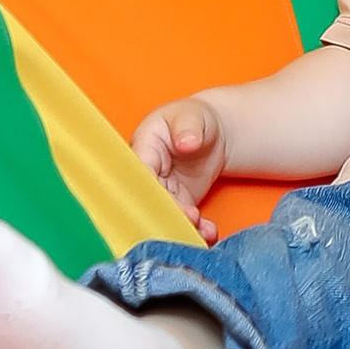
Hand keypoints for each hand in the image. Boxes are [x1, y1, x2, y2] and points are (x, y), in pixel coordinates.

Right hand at [132, 94, 226, 219]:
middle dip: (168, 213)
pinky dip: (195, 229)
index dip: (150, 189)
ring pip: (164, 213)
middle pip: (149, 199)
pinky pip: (181, 219)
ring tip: (203, 230)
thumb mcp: (192, 116)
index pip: (139, 172)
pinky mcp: (175, 203)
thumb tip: (186, 142)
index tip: (168, 201)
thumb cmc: (194, 118)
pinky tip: (209, 232)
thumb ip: (187, 127)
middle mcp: (146, 172)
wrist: (210, 133)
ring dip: (181, 226)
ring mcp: (160, 190)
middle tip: (191, 218)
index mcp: (143, 147)